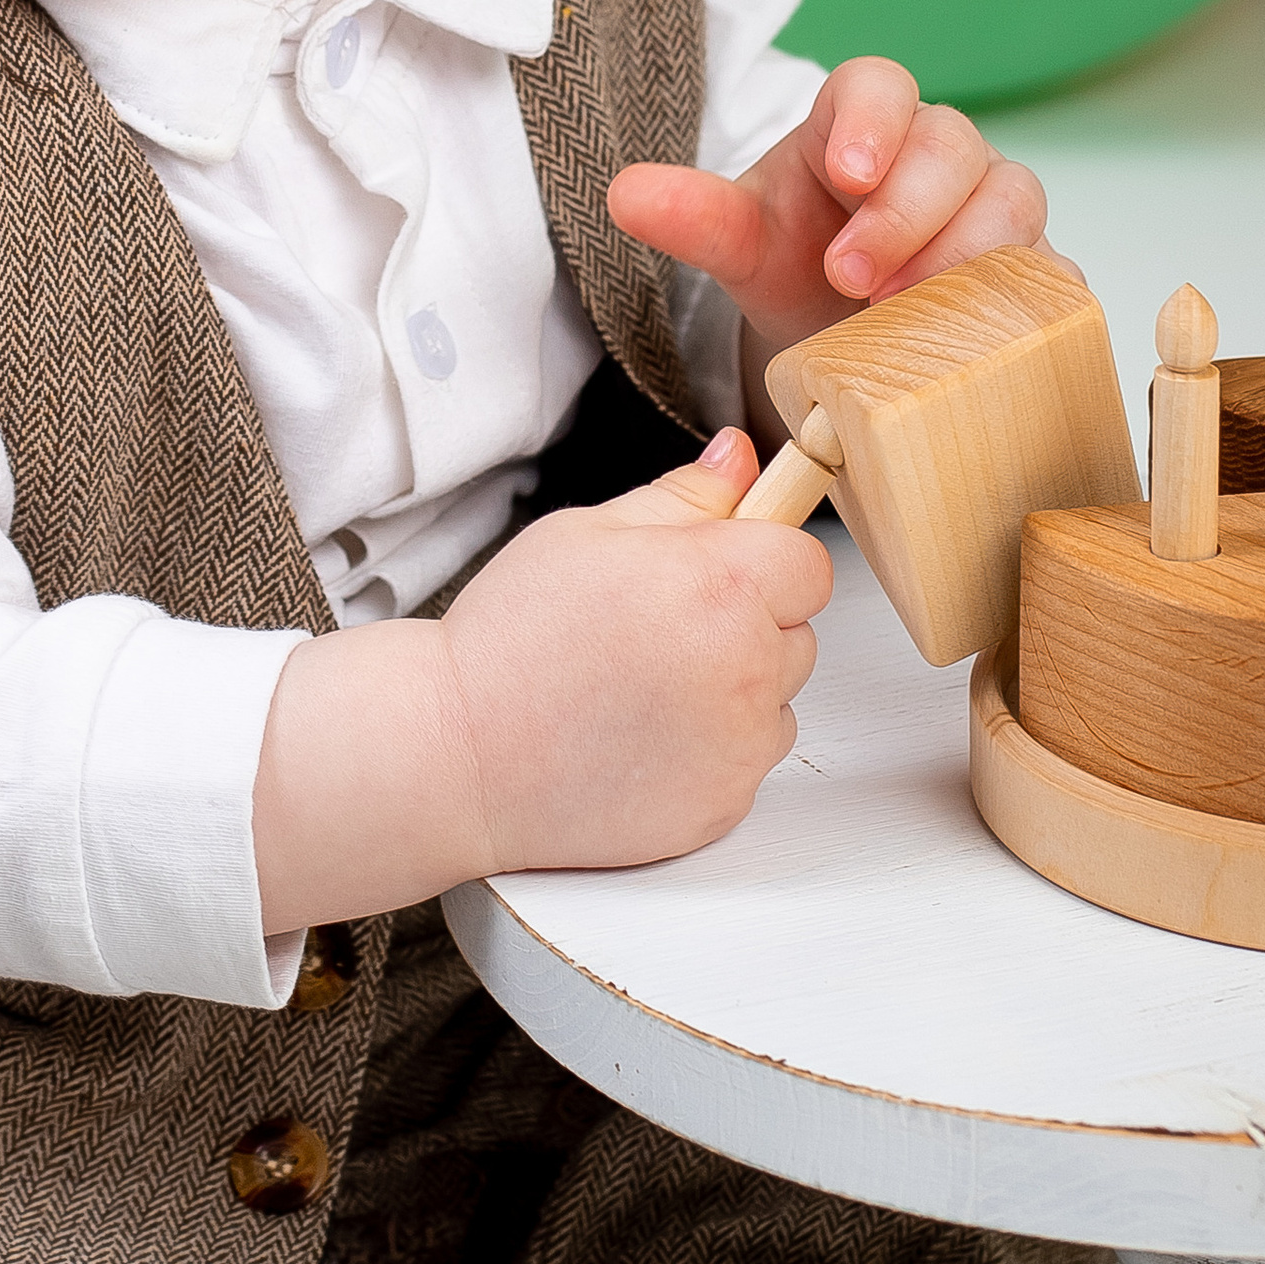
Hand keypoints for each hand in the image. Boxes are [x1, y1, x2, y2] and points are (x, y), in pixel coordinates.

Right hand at [251, 431, 830, 925]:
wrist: (455, 753)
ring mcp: (739, 746)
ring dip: (735, 689)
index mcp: (721, 584)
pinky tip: (642, 737)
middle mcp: (746, 667)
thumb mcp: (587, 533)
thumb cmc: (509, 640)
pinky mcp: (724, 805)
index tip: (721, 569)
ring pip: (776, 699)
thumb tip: (738, 458)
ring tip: (642, 688)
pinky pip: (748, 760)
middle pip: (798, 633)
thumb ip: (683, 496)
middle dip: (747, 624)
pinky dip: (712, 750)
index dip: (764, 559)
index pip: (809, 563)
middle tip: (659, 630)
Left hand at [608, 57, 1053, 358]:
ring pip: (1012, 201)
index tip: (847, 172)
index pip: (879, 85)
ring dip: (965, 256)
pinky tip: (987, 339)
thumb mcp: (742, 244)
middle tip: (853, 279)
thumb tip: (623, 193)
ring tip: (908, 315)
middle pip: (952, 145)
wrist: (847, 329)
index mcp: (859, 125)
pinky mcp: (1031, 270)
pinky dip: (1026, 301)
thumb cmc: (799, 264)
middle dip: (906, 212)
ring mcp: (991, 209)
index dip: (872, 120)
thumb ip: (693, 216)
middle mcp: (936, 155)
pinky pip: (1052, 272)